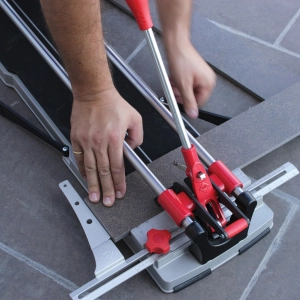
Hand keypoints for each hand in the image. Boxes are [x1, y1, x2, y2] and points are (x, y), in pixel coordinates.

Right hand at [70, 87, 142, 206]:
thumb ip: (138, 137)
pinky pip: (80, 158)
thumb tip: (132, 149)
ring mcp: (86, 141)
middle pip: (103, 172)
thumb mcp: (135, 118)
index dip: (119, 182)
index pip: (117, 167)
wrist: (93, 93)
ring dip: (92, 184)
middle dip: (106, 189)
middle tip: (107, 202)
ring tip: (94, 197)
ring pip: (91, 168)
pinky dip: (83, 170)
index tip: (120, 192)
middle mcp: (100, 142)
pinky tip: (85, 179)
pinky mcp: (77, 138)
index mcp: (115, 139)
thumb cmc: (113, 104)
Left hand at [166, 41, 215, 118]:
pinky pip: (186, 83)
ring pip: (188, 90)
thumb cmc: (181, 60)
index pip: (199, 102)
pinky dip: (179, 82)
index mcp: (208, 83)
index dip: (187, 102)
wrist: (176, 46)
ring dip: (178, 88)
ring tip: (174, 81)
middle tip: (174, 89)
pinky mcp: (194, 73)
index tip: (179, 100)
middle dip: (181, 93)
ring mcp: (200, 76)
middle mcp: (207, 79)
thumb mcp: (184, 85)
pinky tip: (175, 77)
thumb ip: (189, 101)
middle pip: (193, 96)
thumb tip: (193, 114)